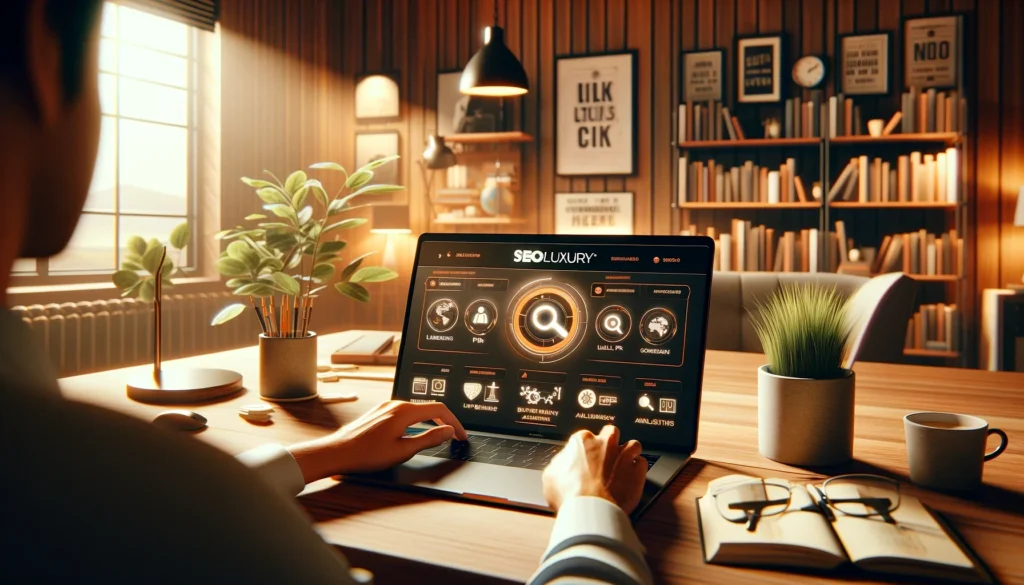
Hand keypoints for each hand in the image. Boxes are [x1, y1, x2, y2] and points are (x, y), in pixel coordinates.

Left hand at [287, 400, 467, 482]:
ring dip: (430, 422)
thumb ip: (429, 439)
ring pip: (417, 410)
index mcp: (404, 411)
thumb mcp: (403, 450)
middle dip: (444, 422)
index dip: (454, 422)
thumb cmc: (366, 454)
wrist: (337, 452)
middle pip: (429, 408)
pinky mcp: (379, 412)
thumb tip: (447, 431)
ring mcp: (386, 406)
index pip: (439, 410)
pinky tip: (415, 433)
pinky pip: (404, 413)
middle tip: (454, 437)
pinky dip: (417, 422)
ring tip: (438, 436)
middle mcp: (396, 404)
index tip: (461, 435)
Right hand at [542, 425, 646, 513]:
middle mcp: (605, 443)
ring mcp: (623, 456)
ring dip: (628, 453)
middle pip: (611, 433)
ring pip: (632, 444)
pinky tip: (631, 477)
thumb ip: (559, 464)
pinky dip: (638, 469)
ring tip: (623, 464)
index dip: (585, 449)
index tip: (585, 459)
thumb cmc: (569, 494)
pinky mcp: (637, 471)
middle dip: (609, 443)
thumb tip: (562, 463)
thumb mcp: (550, 476)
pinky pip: (642, 463)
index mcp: (583, 441)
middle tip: (605, 457)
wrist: (590, 510)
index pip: (585, 436)